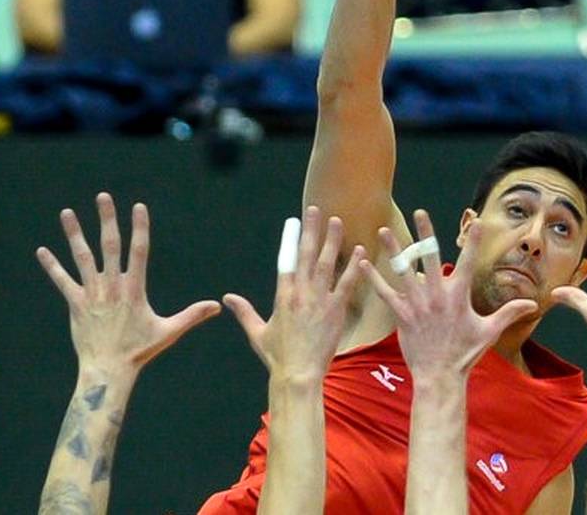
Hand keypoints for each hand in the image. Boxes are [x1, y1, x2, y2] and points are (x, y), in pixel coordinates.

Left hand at [36, 193, 220, 378]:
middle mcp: (112, 286)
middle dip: (107, 219)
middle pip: (109, 246)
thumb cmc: (140, 351)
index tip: (138, 207)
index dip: (139, 228)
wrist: (108, 370)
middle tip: (103, 196)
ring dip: (74, 234)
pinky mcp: (75, 304)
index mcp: (134, 289)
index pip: (139, 251)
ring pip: (82, 257)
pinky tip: (42, 251)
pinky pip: (62, 281)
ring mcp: (92, 294)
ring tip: (66, 213)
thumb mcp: (169, 331)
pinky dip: (52, 266)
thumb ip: (192, 315)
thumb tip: (217, 306)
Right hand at [223, 207, 362, 382]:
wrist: (298, 375)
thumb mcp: (257, 332)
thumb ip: (245, 312)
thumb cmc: (277, 357)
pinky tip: (360, 252)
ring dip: (332, 241)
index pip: (286, 260)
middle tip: (317, 210)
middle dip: (311, 231)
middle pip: (306, 255)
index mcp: (282, 296)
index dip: (290, 239)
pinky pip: (347, 284)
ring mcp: (319, 301)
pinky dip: (353, 267)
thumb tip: (227, 298)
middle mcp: (301, 293)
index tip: (294, 221)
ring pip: (326, 264)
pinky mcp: (336, 311)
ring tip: (337, 222)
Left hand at [361, 210, 536, 380]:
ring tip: (383, 230)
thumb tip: (534, 304)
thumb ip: (509, 313)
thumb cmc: (465, 354)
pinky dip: (373, 278)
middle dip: (425, 233)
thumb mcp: (489, 332)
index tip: (477, 222)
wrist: (439, 376)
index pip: (469, 263)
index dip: (474, 242)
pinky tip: (363, 263)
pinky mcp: (401, 315)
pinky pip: (385, 293)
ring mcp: (417, 304)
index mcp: (459, 296)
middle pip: (430, 258)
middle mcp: (437, 296)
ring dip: (393, 249)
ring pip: (403, 271)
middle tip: (420, 212)